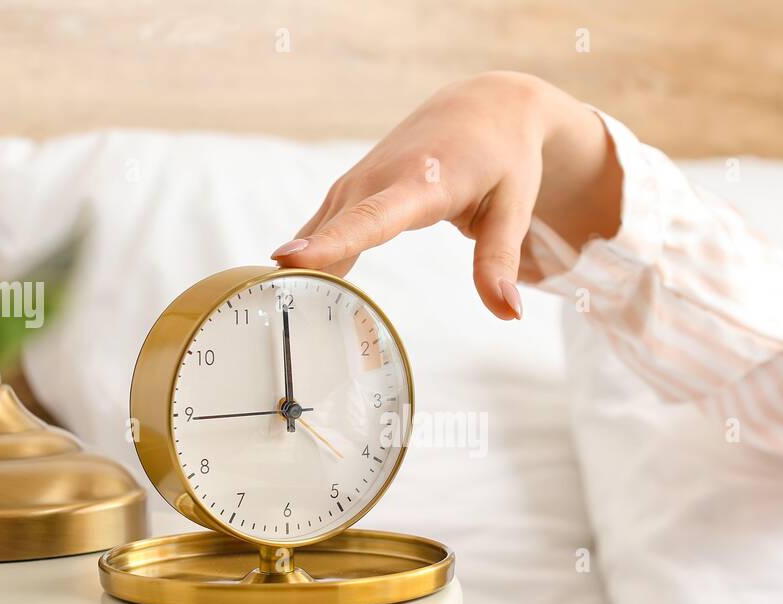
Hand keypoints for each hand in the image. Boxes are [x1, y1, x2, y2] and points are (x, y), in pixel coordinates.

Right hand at [271, 71, 622, 319]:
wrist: (484, 106)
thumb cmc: (504, 160)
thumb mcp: (512, 210)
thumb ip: (498, 264)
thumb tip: (510, 314)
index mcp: (421, 183)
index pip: (370, 219)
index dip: (330, 243)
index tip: (289, 261)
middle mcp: (380, 178)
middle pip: (331, 232)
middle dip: (300, 274)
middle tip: (271, 317)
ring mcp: (358, 181)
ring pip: (318, 233)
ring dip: (295, 271)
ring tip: (270, 311)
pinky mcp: (350, 189)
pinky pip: (320, 228)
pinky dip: (306, 258)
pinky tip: (289, 290)